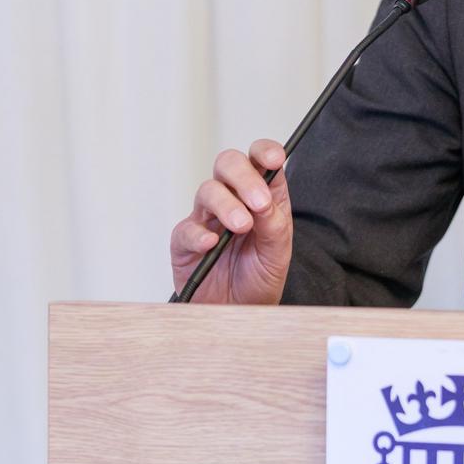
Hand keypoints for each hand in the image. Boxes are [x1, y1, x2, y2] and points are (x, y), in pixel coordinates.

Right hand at [170, 139, 292, 303]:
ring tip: (242, 226)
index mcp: (261, 196)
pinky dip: (200, 234)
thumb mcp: (278, 252)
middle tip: (259, 203)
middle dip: (244, 177)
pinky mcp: (185, 241)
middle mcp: (233, 200)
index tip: (274, 159)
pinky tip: (213, 243)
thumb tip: (265, 202)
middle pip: (228, 165)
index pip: (259, 160)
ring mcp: (206, 218)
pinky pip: (186, 229)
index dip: (265, 152)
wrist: (241, 311)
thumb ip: (275, 225)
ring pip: (208, 191)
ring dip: (227, 205)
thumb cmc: (260, 277)